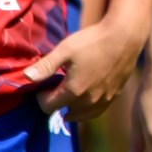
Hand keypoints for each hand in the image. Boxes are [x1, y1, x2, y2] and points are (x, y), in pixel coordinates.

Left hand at [25, 17, 144, 121]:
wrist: (126, 36)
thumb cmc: (93, 40)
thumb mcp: (65, 49)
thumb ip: (45, 66)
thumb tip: (25, 78)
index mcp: (73, 91)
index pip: (48, 107)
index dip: (42, 97)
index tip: (45, 84)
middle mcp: (88, 101)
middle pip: (64, 112)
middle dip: (58, 101)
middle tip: (58, 85)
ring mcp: (103, 100)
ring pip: (81, 115)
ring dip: (72, 108)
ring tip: (71, 93)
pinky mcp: (114, 95)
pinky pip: (96, 111)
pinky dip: (87, 109)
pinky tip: (86, 97)